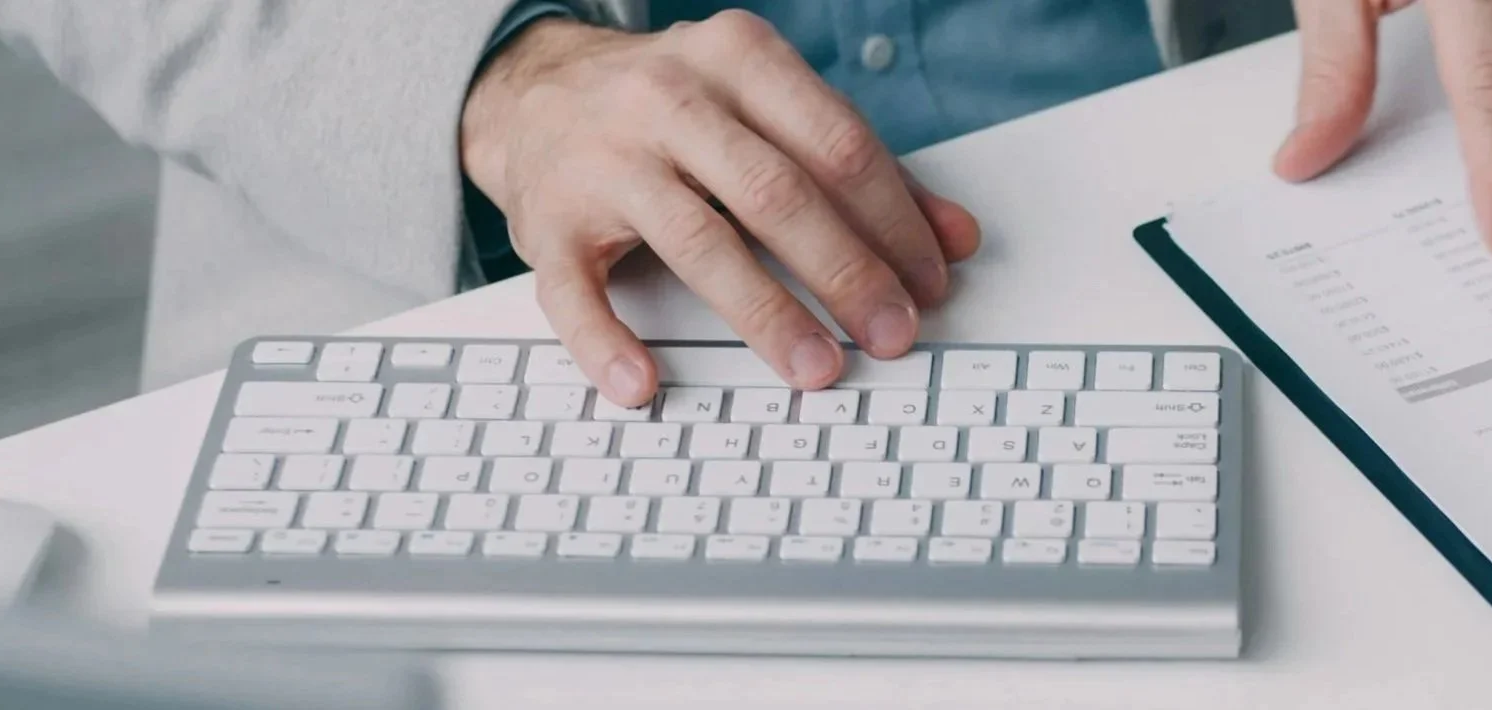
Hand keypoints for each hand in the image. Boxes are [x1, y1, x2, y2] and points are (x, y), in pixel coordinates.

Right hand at [461, 11, 980, 407]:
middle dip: (846, 272)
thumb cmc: (681, 110)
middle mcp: (668, 98)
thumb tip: (956, 238)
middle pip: (776, 194)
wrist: (536, 93)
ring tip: (817, 367)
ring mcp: (602, 158)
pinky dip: (608, 342)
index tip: (930, 282)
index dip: (893, 220)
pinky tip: (644, 383)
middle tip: (890, 334)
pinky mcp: (547, 220)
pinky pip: (574, 291)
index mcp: (738, 58)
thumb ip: (865, 171)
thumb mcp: (772, 111)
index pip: (837, 144)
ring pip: (698, 242)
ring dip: (765, 316)